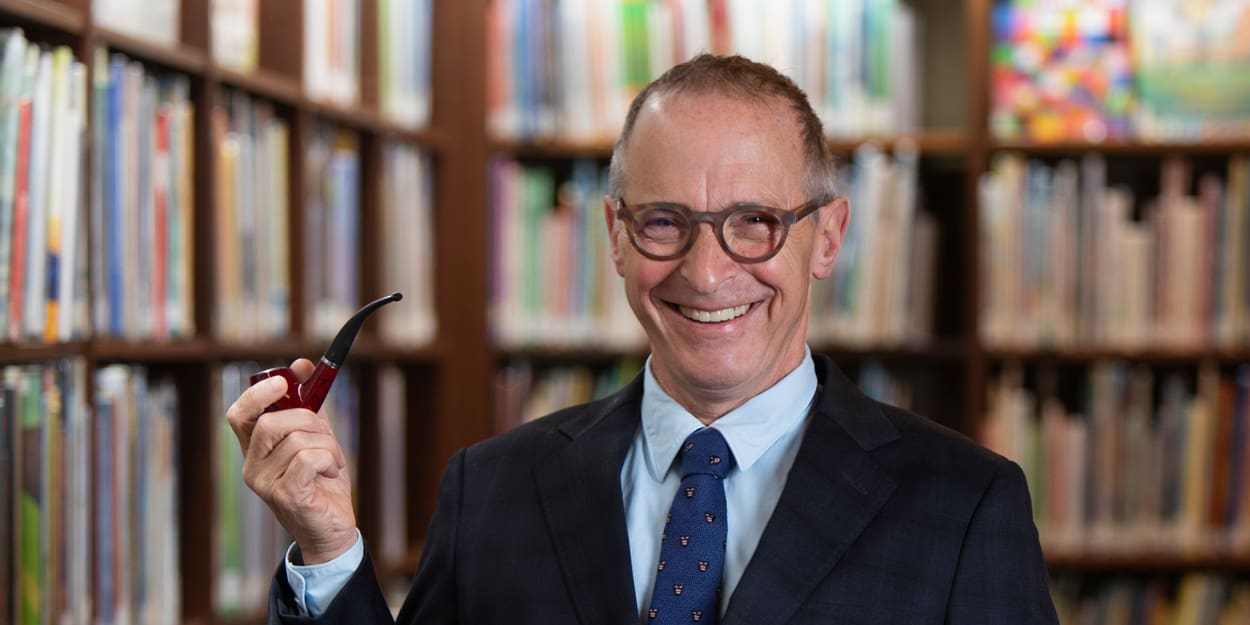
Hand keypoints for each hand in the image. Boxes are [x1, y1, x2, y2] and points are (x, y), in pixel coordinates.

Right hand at [225, 358, 357, 563]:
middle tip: (325, 433)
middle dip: (307, 418)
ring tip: (332, 461)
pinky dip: (329, 458)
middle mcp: (252, 466)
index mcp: (255, 450)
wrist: (331, 529)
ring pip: (296, 439)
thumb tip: (301, 365)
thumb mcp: (315, 438)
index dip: (258, 393)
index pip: (239, 415)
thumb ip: (307, 405)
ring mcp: (265, 484)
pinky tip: (331, 472)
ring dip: (327, 444)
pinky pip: (308, 459)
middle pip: (270, 422)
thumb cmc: (321, 483)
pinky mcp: (286, 496)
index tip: (284, 381)